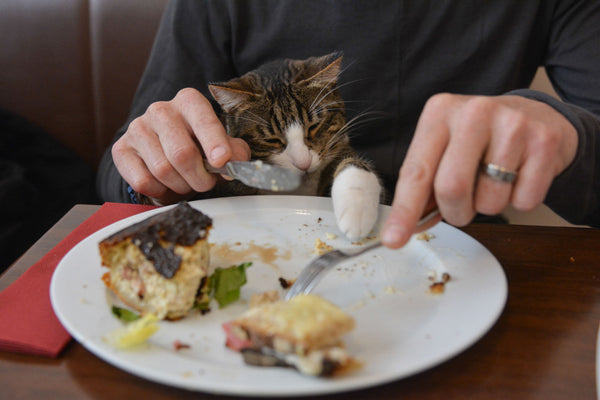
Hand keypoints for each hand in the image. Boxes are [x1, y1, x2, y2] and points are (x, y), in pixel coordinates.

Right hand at [112, 88, 250, 204]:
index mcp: (189, 101)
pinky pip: (143, 182)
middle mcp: (160, 110)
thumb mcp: (222, 145)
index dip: (214, 143)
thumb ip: (234, 151)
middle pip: (182, 153)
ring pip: (163, 170)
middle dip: (199, 178)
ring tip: (187, 182)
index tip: (222, 161)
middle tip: (206, 184)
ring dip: (181, 186)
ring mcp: (137, 128)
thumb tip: (233, 162)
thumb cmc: (199, 146)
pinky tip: (165, 184)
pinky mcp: (121, 149)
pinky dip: (160, 191)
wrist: (164, 150)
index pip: (204, 121)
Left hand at [382, 94, 578, 247]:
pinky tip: (519, 175)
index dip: (404, 211)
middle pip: (451, 188)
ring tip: (494, 180)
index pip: (416, 172)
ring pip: (489, 200)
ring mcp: (512, 123)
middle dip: (455, 211)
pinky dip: (519, 200)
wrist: (535, 115)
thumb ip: (424, 185)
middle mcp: (473, 111)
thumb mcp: (445, 147)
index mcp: (439, 112)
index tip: (393, 240)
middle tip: (462, 204)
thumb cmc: (480, 139)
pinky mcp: (544, 141)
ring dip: (488, 206)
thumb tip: (404, 228)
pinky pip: (524, 200)